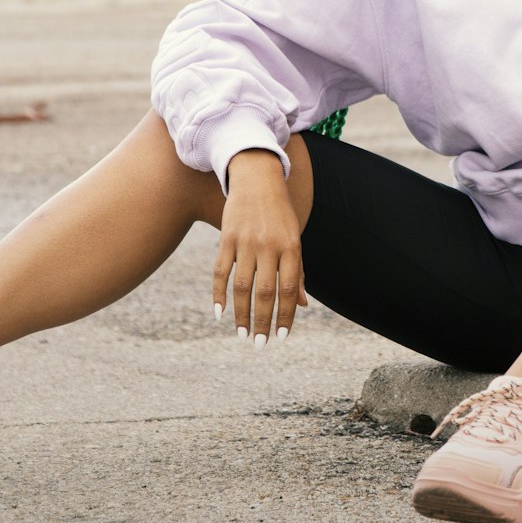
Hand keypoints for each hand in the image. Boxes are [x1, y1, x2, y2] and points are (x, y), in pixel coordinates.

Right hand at [213, 150, 305, 348]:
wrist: (257, 177)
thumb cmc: (281, 213)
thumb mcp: (295, 237)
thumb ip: (298, 271)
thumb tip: (302, 305)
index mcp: (291, 247)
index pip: (289, 289)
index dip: (286, 315)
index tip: (281, 337)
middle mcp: (270, 246)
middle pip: (265, 292)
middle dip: (263, 321)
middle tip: (259, 344)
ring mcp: (246, 242)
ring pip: (242, 286)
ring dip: (241, 314)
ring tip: (242, 334)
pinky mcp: (226, 237)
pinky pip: (221, 271)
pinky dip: (219, 293)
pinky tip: (219, 312)